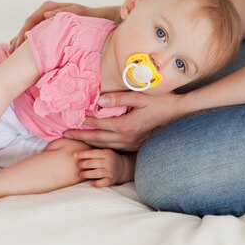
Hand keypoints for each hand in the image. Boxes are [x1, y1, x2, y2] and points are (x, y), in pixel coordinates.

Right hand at [9, 1, 118, 52]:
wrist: (98, 19)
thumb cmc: (90, 17)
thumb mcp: (78, 13)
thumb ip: (63, 13)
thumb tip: (45, 14)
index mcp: (50, 6)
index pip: (31, 20)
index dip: (23, 32)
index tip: (18, 45)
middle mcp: (46, 12)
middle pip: (27, 26)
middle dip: (18, 38)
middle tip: (11, 52)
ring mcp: (46, 20)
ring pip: (29, 31)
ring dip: (21, 42)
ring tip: (12, 54)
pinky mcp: (49, 28)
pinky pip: (35, 35)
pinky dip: (28, 43)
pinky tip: (21, 52)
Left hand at [64, 91, 184, 149]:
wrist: (179, 115)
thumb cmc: (160, 103)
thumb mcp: (140, 97)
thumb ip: (119, 98)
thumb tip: (100, 99)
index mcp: (125, 126)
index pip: (99, 124)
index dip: (85, 121)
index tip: (73, 119)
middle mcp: (126, 138)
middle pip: (98, 139)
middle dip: (81, 136)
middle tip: (65, 135)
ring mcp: (131, 143)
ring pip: (105, 145)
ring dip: (90, 142)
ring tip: (77, 140)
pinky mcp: (136, 145)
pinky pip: (115, 147)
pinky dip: (102, 145)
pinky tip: (98, 143)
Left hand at [74, 148, 129, 186]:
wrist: (122, 167)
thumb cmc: (107, 159)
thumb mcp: (103, 152)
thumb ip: (92, 152)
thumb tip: (75, 153)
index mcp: (106, 153)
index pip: (93, 153)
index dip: (83, 154)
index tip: (74, 155)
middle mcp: (109, 162)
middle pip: (93, 163)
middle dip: (83, 164)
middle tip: (78, 165)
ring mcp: (110, 171)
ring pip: (96, 173)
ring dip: (86, 174)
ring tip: (81, 174)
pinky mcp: (111, 180)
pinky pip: (102, 183)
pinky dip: (96, 183)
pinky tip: (91, 182)